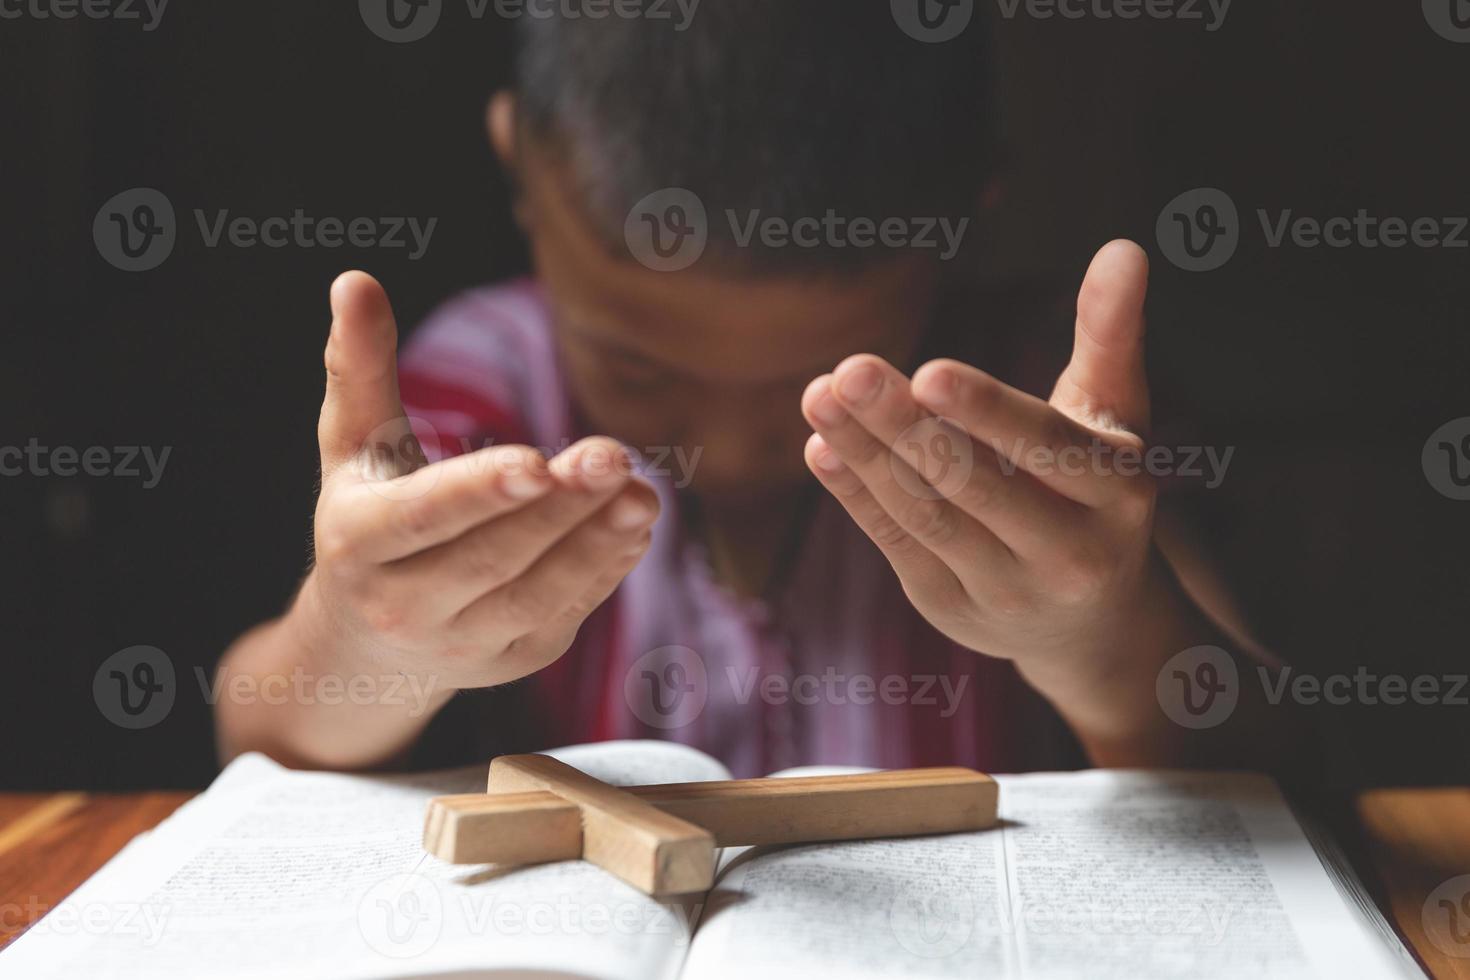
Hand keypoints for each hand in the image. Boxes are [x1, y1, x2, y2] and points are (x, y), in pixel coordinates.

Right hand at [301, 272, 658, 690]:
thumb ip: (359, 369)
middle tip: (613, 455)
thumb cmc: (365, 519)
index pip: (423, 518)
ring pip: (537, 593)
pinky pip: (565, 614)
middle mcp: (405, 605)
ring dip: (595, 543)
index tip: (536, 460)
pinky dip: (605, 571)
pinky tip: (635, 524)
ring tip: (641, 493)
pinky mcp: (513, 659)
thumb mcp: (351, 447)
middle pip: (491, 556)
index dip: (480, 492)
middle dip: (557, 508)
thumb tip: (355, 279)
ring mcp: (462, 642)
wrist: (364, 645)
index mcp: (360, 545)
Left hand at [800, 241, 1166, 671]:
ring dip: (867, 453)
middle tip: (851, 371)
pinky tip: (821, 445)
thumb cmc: (1097, 484)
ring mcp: (1006, 590)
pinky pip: (896, 545)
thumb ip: (1110, 332)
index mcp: (1117, 495)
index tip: (929, 371)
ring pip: (926, 516)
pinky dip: (855, 495)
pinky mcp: (951, 606)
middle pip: (974, 485)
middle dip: (905, 427)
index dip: (987, 413)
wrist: (1090, 618)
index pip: (1048, 449)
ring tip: (820, 394)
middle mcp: (1068, 554)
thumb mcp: (1116, 413)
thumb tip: (1124, 246)